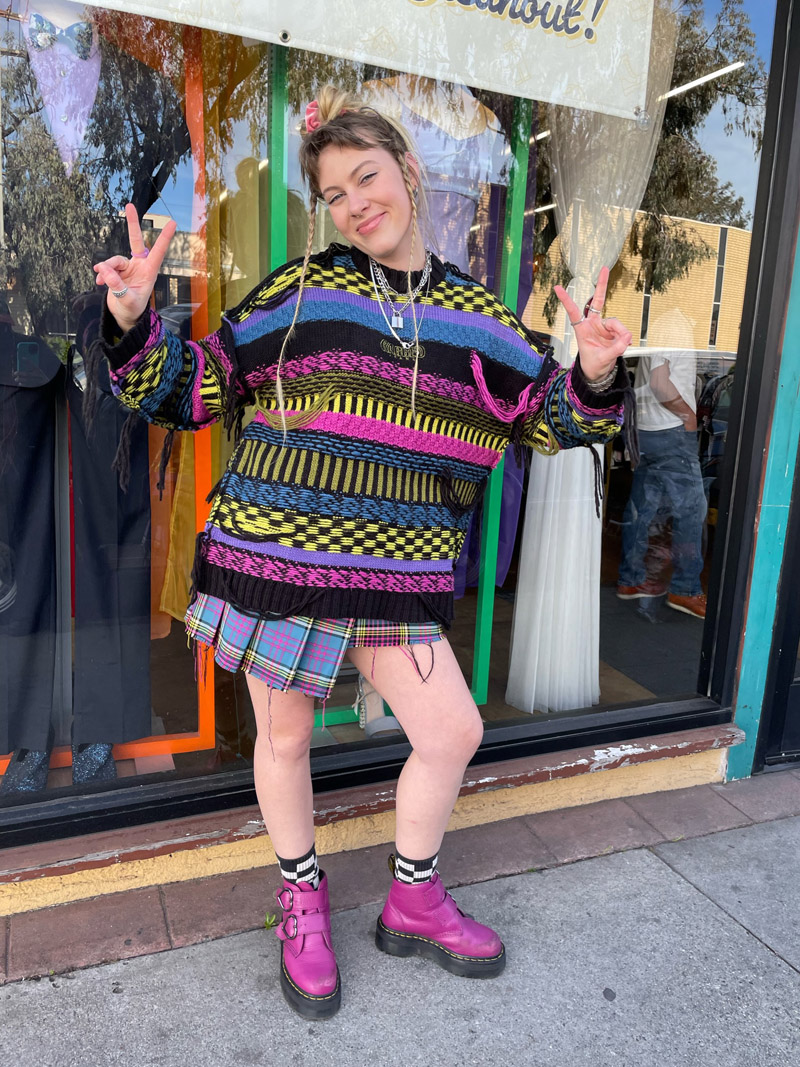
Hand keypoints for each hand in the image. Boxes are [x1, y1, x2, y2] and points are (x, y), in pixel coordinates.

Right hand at [93, 204, 176, 332]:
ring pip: (114, 260)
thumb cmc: (132, 310)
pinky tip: (99, 283)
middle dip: (132, 223)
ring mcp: (128, 267)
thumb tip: (103, 269)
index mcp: (149, 272)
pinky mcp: (117, 271)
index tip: (172, 222)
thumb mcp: (126, 300)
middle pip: (135, 241)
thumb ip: (117, 286)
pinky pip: (107, 267)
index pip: (158, 251)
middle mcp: (139, 266)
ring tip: (101, 280)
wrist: (124, 317)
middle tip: (129, 206)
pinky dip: (102, 274)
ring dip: (107, 268)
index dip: (165, 237)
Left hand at [554, 266, 631, 382]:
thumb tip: (626, 339)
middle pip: (598, 301)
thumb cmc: (593, 365)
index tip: (557, 288)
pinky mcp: (615, 331)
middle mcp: (593, 324)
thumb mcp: (602, 359)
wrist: (599, 373)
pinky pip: (624, 331)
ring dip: (621, 334)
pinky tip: (624, 344)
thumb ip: (614, 349)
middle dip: (602, 285)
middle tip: (605, 269)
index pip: (573, 312)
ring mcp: (605, 327)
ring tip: (622, 345)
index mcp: (582, 330)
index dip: (566, 300)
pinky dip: (625, 338)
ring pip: (616, 323)